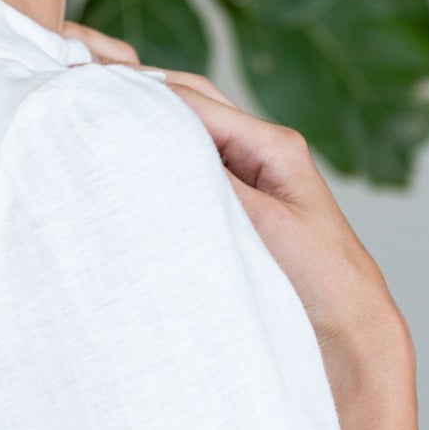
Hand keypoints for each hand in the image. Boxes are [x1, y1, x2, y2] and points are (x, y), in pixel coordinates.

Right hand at [61, 18, 400, 354]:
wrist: (350, 338)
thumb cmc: (321, 282)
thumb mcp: (261, 224)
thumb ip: (209, 180)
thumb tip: (153, 136)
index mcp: (272, 144)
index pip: (191, 99)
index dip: (137, 91)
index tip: (87, 92)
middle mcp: (258, 152)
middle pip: (185, 106)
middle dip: (134, 97)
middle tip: (78, 99)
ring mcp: (246, 180)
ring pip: (183, 137)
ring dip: (144, 130)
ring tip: (91, 128)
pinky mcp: (235, 212)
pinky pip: (187, 174)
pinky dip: (155, 166)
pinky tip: (121, 173)